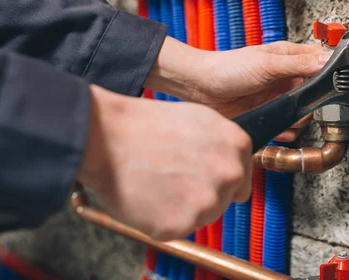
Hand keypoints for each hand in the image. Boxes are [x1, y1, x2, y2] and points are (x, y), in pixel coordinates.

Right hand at [78, 85, 252, 240]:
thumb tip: (230, 162)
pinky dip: (160, 219)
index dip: (218, 180)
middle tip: (171, 178)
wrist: (107, 137)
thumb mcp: (199, 118)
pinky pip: (174, 229)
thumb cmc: (146, 125)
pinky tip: (147, 196)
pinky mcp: (181, 224)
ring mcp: (207, 201)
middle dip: (201, 194)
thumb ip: (222, 144)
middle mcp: (229, 174)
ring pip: (201, 217)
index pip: (242, 180)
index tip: (200, 176)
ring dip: (181, 208)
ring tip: (157, 183)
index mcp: (237, 145)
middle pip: (223, 201)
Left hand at [146, 38, 330, 141]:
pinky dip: (284, 131)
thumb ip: (298, 64)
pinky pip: (287, 128)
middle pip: (316, 95)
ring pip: (303, 115)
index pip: (321, 65)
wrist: (200, 88)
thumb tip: (327, 60)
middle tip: (300, 106)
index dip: (328, 76)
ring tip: (285, 116)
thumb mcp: (266, 64)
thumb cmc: (227, 68)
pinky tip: (275, 127)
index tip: (328, 87)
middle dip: (311, 104)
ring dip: (297, 120)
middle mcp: (286, 78)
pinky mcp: (268, 115)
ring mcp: (277, 98)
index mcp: (289, 58)